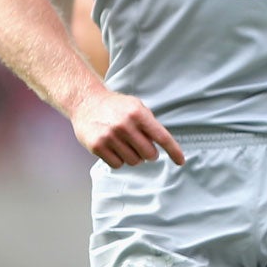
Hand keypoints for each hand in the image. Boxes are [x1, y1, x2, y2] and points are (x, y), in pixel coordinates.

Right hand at [70, 87, 184, 168]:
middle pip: (149, 154)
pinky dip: (119, 160)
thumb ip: (150, 124)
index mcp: (138, 114)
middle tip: (142, 146)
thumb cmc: (116, 106)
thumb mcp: (137, 107)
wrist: (86, 101)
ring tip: (126, 145)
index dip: (174, 151)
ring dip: (134, 157)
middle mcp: (125, 125)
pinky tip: (114, 148)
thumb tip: (164, 145)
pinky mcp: (97, 146)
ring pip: (134, 161)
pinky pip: (117, 164)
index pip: (162, 137)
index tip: (181, 161)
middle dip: (149, 153)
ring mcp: (110, 136)